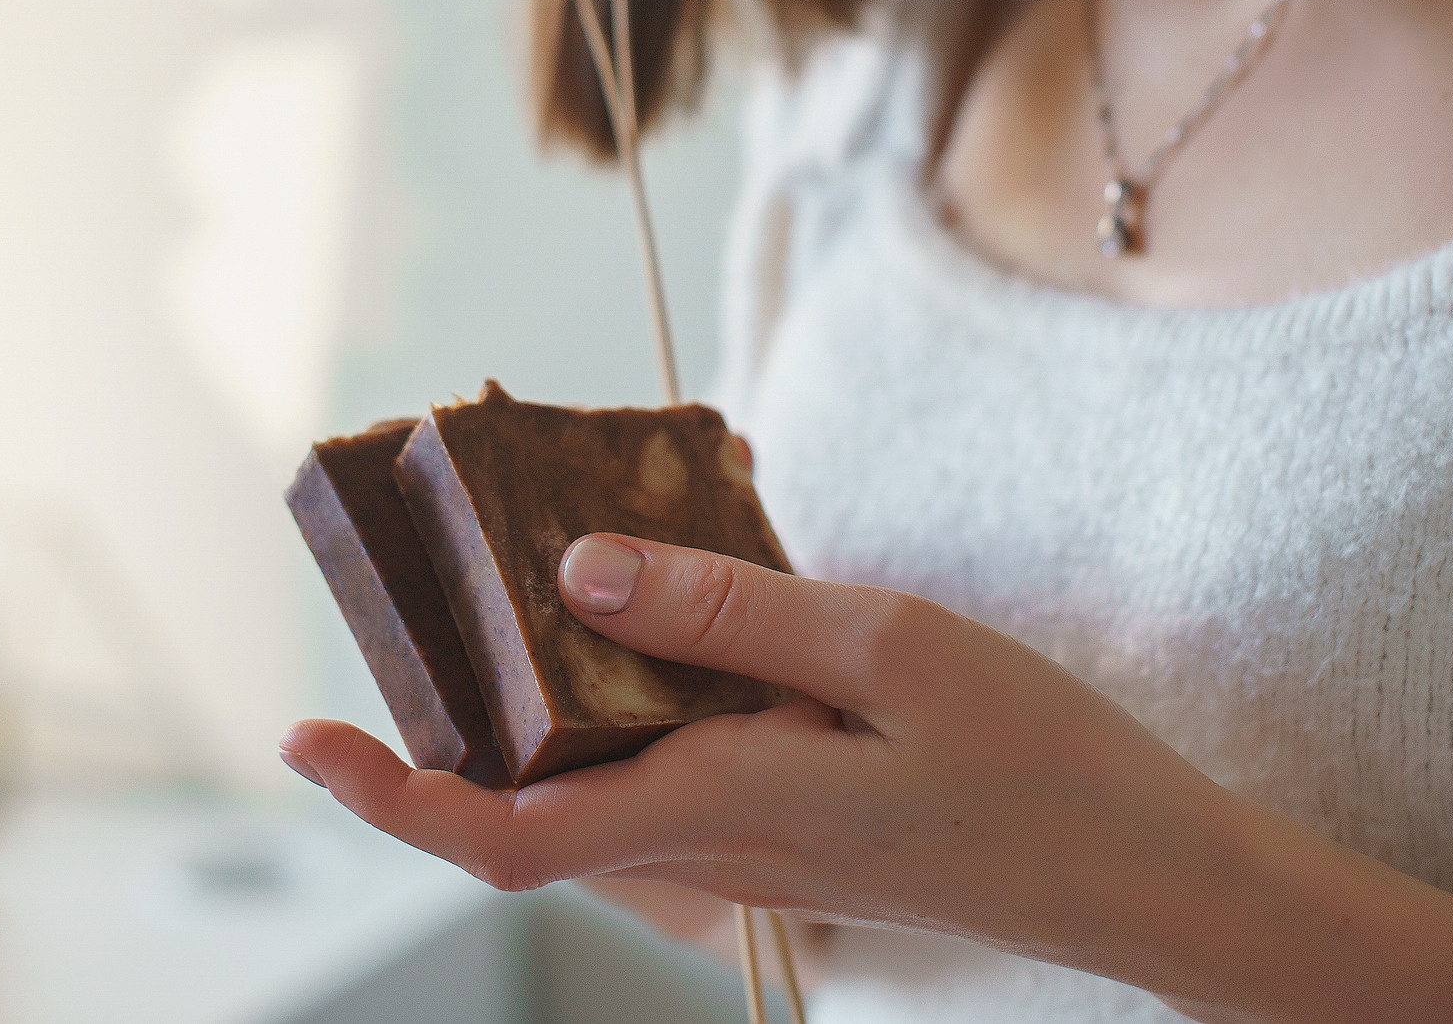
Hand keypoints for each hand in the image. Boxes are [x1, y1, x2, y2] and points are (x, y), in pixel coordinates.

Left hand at [278, 536, 1252, 994]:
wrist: (1148, 878)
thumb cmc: (1040, 761)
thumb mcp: (890, 648)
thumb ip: (728, 612)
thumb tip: (575, 573)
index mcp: (723, 804)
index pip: (507, 833)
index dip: (391, 797)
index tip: (305, 737)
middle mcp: (718, 843)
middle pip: (526, 809)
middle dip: (435, 733)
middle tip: (394, 608)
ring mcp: (757, 849)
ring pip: (592, 795)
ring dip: (523, 721)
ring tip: (501, 599)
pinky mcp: (796, 832)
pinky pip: (665, 784)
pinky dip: (617, 719)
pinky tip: (652, 634)